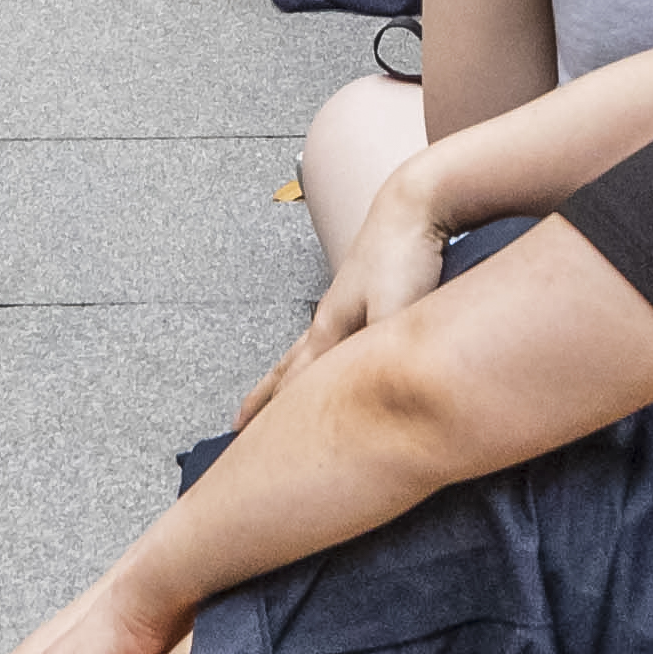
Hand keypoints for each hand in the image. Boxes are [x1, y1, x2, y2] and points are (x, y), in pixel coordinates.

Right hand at [240, 189, 447, 426]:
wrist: (415, 205)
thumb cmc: (403, 255)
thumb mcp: (393, 312)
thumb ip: (382, 357)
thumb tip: (375, 397)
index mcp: (329, 329)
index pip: (292, 385)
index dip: (271, 418)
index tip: (248, 448)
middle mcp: (329, 320)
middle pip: (287, 369)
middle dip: (263, 400)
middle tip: (237, 425)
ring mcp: (346, 306)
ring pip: (307, 352)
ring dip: (286, 378)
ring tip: (273, 394)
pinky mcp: (367, 296)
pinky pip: (335, 340)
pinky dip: (321, 360)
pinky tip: (332, 358)